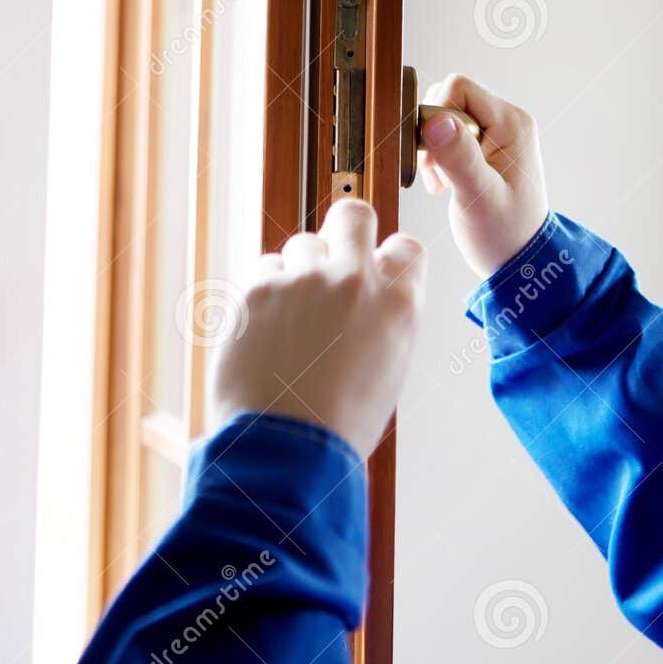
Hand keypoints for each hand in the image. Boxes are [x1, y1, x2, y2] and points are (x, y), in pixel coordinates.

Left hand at [207, 200, 426, 457]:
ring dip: (298, 271)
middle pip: (352, 214)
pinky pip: (263, 269)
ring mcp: (303, 280)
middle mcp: (354, 279)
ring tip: (291, 319)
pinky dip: (264, 293)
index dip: (387, 258)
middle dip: (343, 233)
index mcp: (399, 302)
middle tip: (329, 265)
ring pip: (301, 245)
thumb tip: (364, 294)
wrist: (288, 450)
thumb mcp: (388, 368)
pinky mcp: (257, 289)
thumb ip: (381, 317)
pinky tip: (265, 331)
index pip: (405, 246)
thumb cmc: (340, 423)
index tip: (373, 275)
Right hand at [419, 74, 548, 277]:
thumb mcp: (479, 197)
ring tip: (443, 181)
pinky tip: (446, 182)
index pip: (458, 88)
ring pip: (444, 116)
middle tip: (439, 174)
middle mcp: (506, 120)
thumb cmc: (505, 234)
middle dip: (431, 134)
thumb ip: (459, 157)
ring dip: (432, 147)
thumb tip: (435, 120)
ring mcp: (496, 132)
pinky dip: (437, 155)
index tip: (436, 159)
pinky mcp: (483, 146)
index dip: (436, 117)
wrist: (519, 259)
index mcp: (512, 123)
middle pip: (448, 98)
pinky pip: (448, 133)